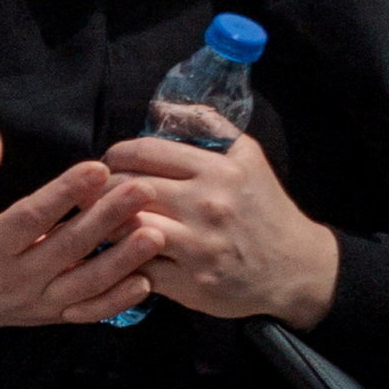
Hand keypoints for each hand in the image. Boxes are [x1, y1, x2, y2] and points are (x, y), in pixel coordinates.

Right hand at [0, 122, 152, 336]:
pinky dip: (117, 302)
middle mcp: (14, 278)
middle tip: (143, 190)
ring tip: (155, 234)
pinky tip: (145, 281)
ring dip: (121, 261)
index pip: (30, 218)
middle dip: (107, 218)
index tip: (97, 168)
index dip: (64, 194)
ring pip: (84, 284)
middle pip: (67, 248)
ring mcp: (36, 301)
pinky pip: (88, 312)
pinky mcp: (52, 316)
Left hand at [99, 121, 343, 327]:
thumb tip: (162, 107)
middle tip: (94, 194)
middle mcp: (207, 204)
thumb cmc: (264, 209)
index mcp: (217, 170)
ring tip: (98, 222)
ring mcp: (197, 245)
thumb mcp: (248, 157)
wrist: (295, 268)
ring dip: (104, 225)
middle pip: (127, 188)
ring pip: (126, 227)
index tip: (108, 164)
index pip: (144, 152)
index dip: (115, 156)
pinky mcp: (190, 282)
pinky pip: (138, 267)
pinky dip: (119, 260)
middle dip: (100, 190)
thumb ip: (209, 126)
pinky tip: (114, 254)